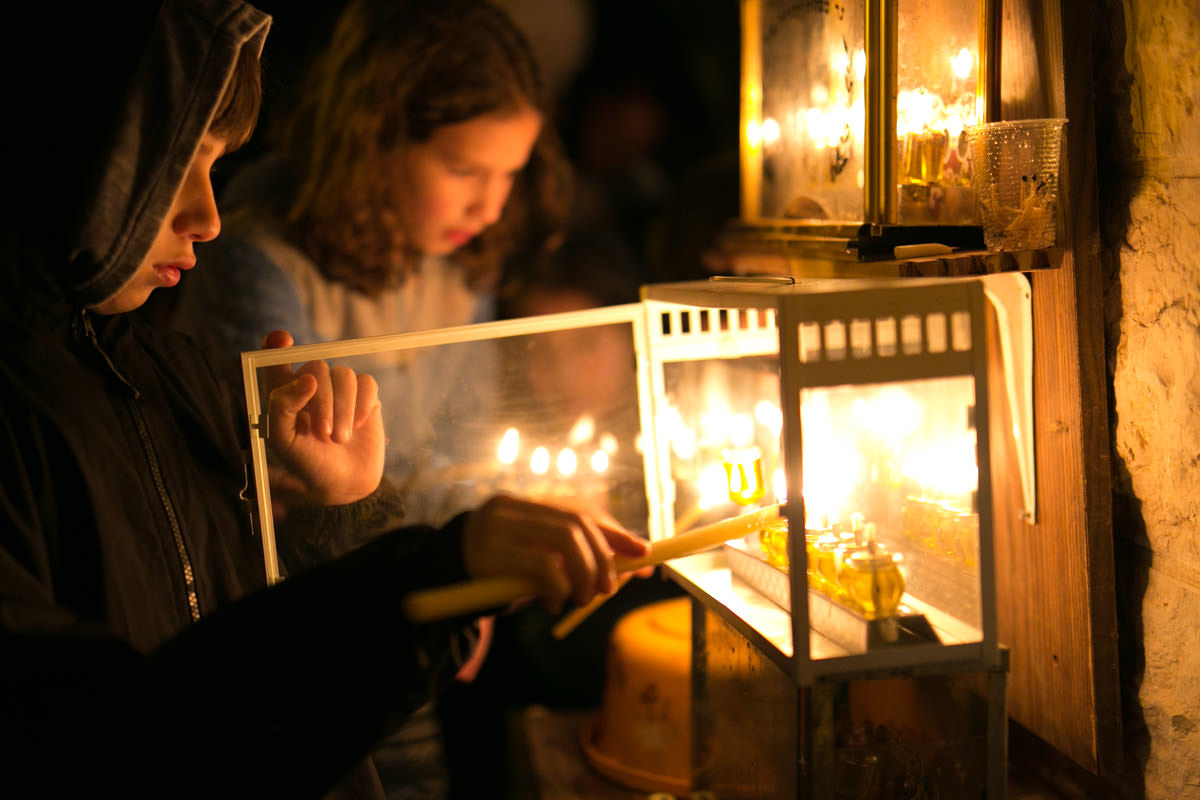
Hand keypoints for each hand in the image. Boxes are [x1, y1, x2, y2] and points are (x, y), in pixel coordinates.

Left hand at [261, 330, 384, 505]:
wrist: (345, 482)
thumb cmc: (308, 464)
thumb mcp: (284, 441)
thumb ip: (283, 407)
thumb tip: (308, 378)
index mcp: (285, 394)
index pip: (277, 360)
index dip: (276, 344)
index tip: (282, 340)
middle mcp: (311, 386)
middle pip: (317, 367)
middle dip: (322, 401)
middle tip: (323, 433)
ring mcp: (340, 389)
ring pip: (344, 375)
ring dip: (343, 410)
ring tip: (340, 438)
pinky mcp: (365, 395)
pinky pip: (367, 383)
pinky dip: (363, 406)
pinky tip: (359, 426)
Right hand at [461, 494, 649, 613]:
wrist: (430, 583)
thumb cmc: (489, 577)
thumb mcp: (530, 564)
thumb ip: (567, 561)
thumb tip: (628, 570)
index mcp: (523, 505)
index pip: (579, 512)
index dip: (614, 533)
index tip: (643, 553)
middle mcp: (511, 507)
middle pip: (576, 523)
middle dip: (602, 559)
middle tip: (607, 590)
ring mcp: (498, 526)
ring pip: (566, 539)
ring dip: (585, 574)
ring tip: (582, 599)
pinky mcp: (490, 553)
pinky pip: (545, 567)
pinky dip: (560, 589)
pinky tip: (553, 604)